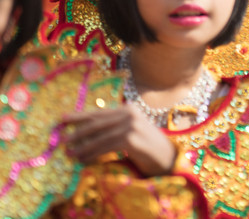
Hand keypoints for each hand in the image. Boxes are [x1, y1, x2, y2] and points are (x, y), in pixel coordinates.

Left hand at [62, 105, 176, 176]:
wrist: (167, 156)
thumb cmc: (147, 144)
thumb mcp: (131, 129)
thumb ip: (115, 125)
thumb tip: (86, 129)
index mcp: (129, 108)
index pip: (100, 111)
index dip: (79, 116)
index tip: (62, 120)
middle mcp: (130, 113)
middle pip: (97, 123)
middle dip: (77, 132)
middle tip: (62, 141)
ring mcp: (131, 125)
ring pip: (100, 136)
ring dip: (82, 147)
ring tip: (70, 154)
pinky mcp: (131, 139)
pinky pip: (106, 147)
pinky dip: (92, 154)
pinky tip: (84, 160)